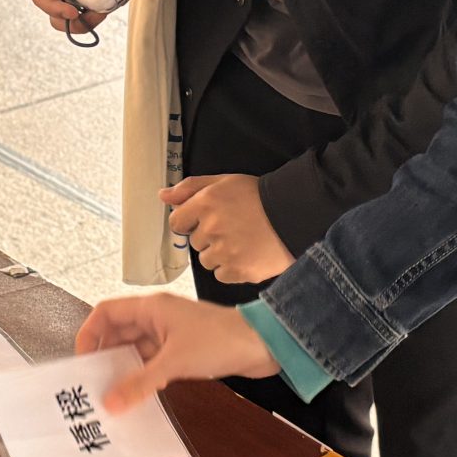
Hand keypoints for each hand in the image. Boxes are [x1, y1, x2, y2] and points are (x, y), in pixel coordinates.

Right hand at [77, 295, 277, 412]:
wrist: (263, 345)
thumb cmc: (222, 340)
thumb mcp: (174, 363)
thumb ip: (140, 383)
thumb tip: (110, 402)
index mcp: (151, 308)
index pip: (106, 313)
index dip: (89, 333)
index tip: (81, 360)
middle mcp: (157, 317)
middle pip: (118, 333)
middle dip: (104, 356)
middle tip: (92, 384)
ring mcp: (170, 334)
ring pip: (135, 349)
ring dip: (123, 369)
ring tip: (110, 394)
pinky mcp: (182, 350)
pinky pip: (152, 361)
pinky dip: (142, 376)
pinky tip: (136, 395)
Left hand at [163, 173, 290, 284]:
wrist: (294, 214)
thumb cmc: (258, 197)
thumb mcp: (223, 182)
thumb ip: (190, 187)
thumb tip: (162, 196)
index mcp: (206, 202)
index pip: (177, 222)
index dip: (189, 222)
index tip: (205, 221)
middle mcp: (212, 227)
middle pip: (195, 242)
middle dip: (209, 236)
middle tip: (233, 228)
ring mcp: (225, 251)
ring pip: (207, 260)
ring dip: (220, 254)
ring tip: (242, 241)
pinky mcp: (239, 270)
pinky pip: (221, 275)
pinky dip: (232, 268)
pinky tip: (247, 254)